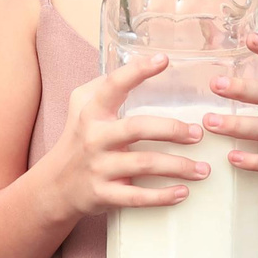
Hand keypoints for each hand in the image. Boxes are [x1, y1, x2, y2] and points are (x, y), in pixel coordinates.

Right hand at [39, 53, 211, 219]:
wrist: (55, 187)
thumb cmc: (77, 139)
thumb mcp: (80, 107)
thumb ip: (104, 86)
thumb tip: (139, 62)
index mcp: (92, 112)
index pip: (113, 86)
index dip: (137, 71)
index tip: (164, 60)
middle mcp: (94, 137)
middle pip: (137, 128)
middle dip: (172, 129)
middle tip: (198, 132)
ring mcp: (99, 167)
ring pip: (143, 164)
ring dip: (178, 166)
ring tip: (203, 168)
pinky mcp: (103, 194)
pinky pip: (136, 196)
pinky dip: (162, 197)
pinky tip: (183, 192)